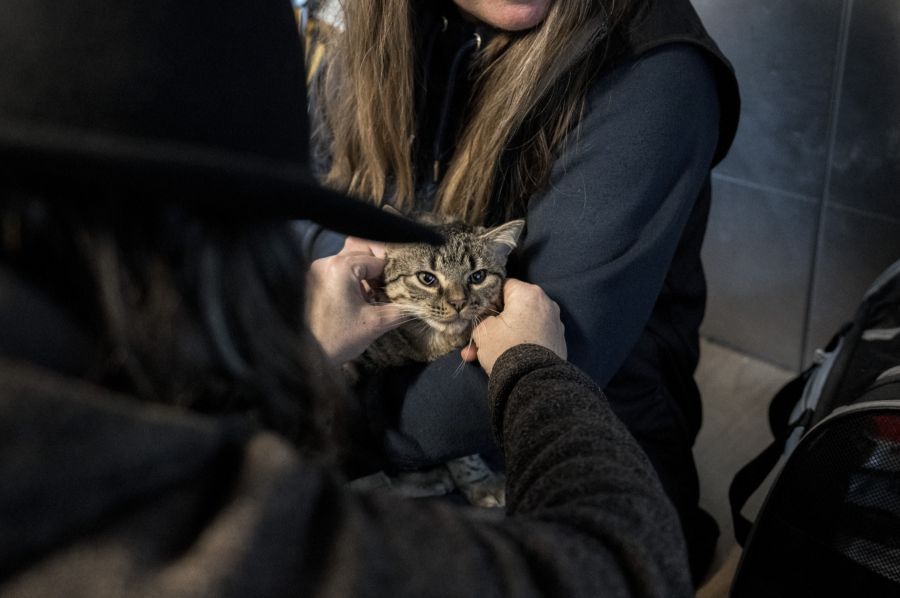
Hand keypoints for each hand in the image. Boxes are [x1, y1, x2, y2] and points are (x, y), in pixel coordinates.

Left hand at [305, 237, 402, 365]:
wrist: (307, 358)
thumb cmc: (337, 339)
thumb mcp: (376, 323)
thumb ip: (401, 310)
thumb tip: (417, 305)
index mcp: (340, 267)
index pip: (377, 262)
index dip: (391, 277)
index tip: (397, 292)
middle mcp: (325, 264)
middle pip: (362, 259)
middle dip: (376, 276)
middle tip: (384, 295)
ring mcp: (315, 272)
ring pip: (349, 266)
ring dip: (363, 280)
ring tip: (370, 300)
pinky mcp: (310, 283)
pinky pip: (337, 274)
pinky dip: (349, 284)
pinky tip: (356, 302)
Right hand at [461, 278, 565, 375]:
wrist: (532, 381)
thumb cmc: (506, 347)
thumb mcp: (483, 331)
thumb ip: (481, 321)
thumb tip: (483, 324)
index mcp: (529, 293)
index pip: (504, 285)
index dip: (488, 298)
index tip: (479, 312)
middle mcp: (547, 304)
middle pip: (514, 308)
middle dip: (495, 323)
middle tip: (478, 338)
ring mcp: (555, 324)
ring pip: (522, 325)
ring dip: (504, 337)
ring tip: (483, 355)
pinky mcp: (558, 342)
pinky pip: (533, 338)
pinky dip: (520, 345)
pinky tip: (503, 359)